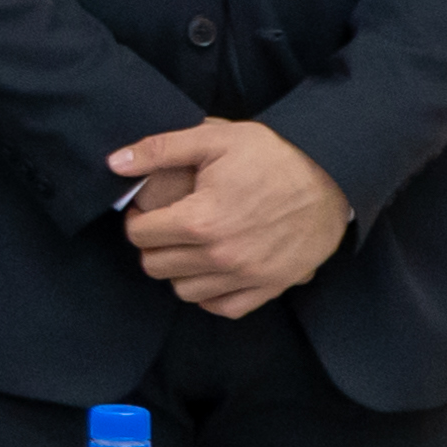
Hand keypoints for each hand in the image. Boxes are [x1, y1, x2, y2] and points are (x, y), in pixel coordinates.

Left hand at [112, 119, 351, 316]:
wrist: (332, 175)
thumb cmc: (272, 155)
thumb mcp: (214, 138)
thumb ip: (159, 150)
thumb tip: (114, 163)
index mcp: (200, 220)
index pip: (140, 235)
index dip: (136, 219)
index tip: (146, 210)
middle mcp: (221, 256)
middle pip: (156, 265)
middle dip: (153, 244)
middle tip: (165, 226)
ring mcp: (247, 276)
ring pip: (184, 291)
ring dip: (178, 271)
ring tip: (188, 246)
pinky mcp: (271, 287)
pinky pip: (224, 308)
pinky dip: (211, 295)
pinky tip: (212, 270)